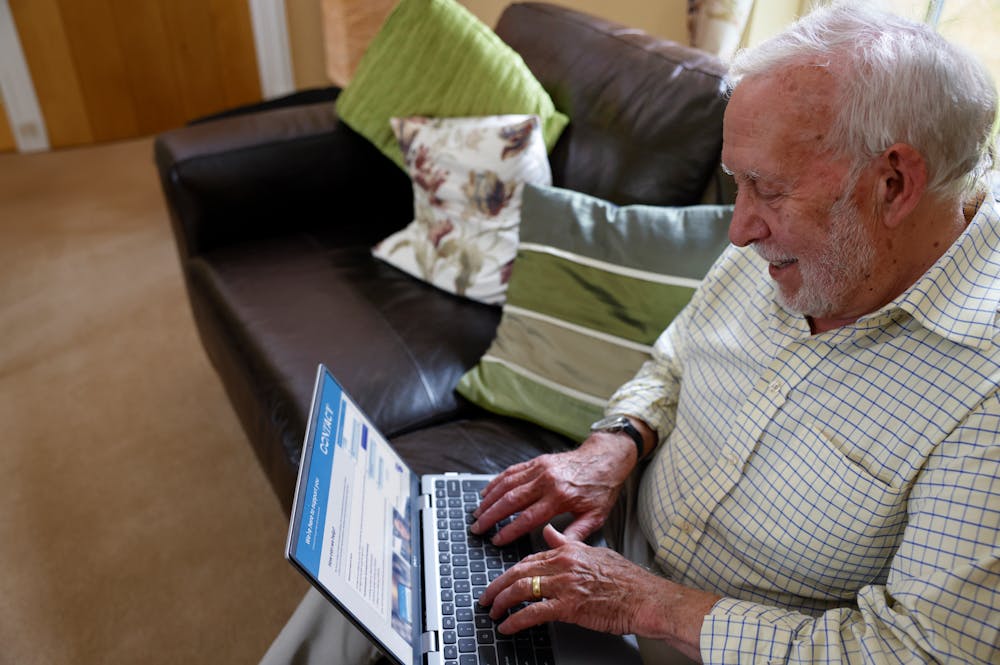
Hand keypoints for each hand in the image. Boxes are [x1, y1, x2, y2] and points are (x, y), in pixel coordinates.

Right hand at [471, 433, 637, 545]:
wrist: (605, 458)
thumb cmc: (601, 489)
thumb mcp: (596, 516)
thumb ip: (576, 533)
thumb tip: (556, 545)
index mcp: (560, 498)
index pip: (527, 518)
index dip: (509, 531)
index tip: (496, 540)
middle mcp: (546, 481)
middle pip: (511, 501)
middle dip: (490, 516)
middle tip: (477, 528)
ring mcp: (540, 469)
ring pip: (507, 485)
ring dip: (489, 500)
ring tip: (477, 513)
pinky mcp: (537, 461)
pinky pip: (511, 472)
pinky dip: (496, 482)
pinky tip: (486, 492)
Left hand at [478, 525, 669, 635]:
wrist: (645, 598)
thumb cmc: (627, 580)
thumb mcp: (595, 553)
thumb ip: (568, 543)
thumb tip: (548, 533)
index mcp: (568, 551)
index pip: (530, 558)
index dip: (512, 571)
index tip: (502, 581)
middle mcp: (563, 564)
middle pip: (518, 572)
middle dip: (496, 585)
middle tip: (486, 596)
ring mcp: (564, 585)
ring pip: (520, 589)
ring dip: (501, 602)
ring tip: (493, 612)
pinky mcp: (568, 607)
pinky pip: (532, 613)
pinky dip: (515, 620)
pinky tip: (507, 627)